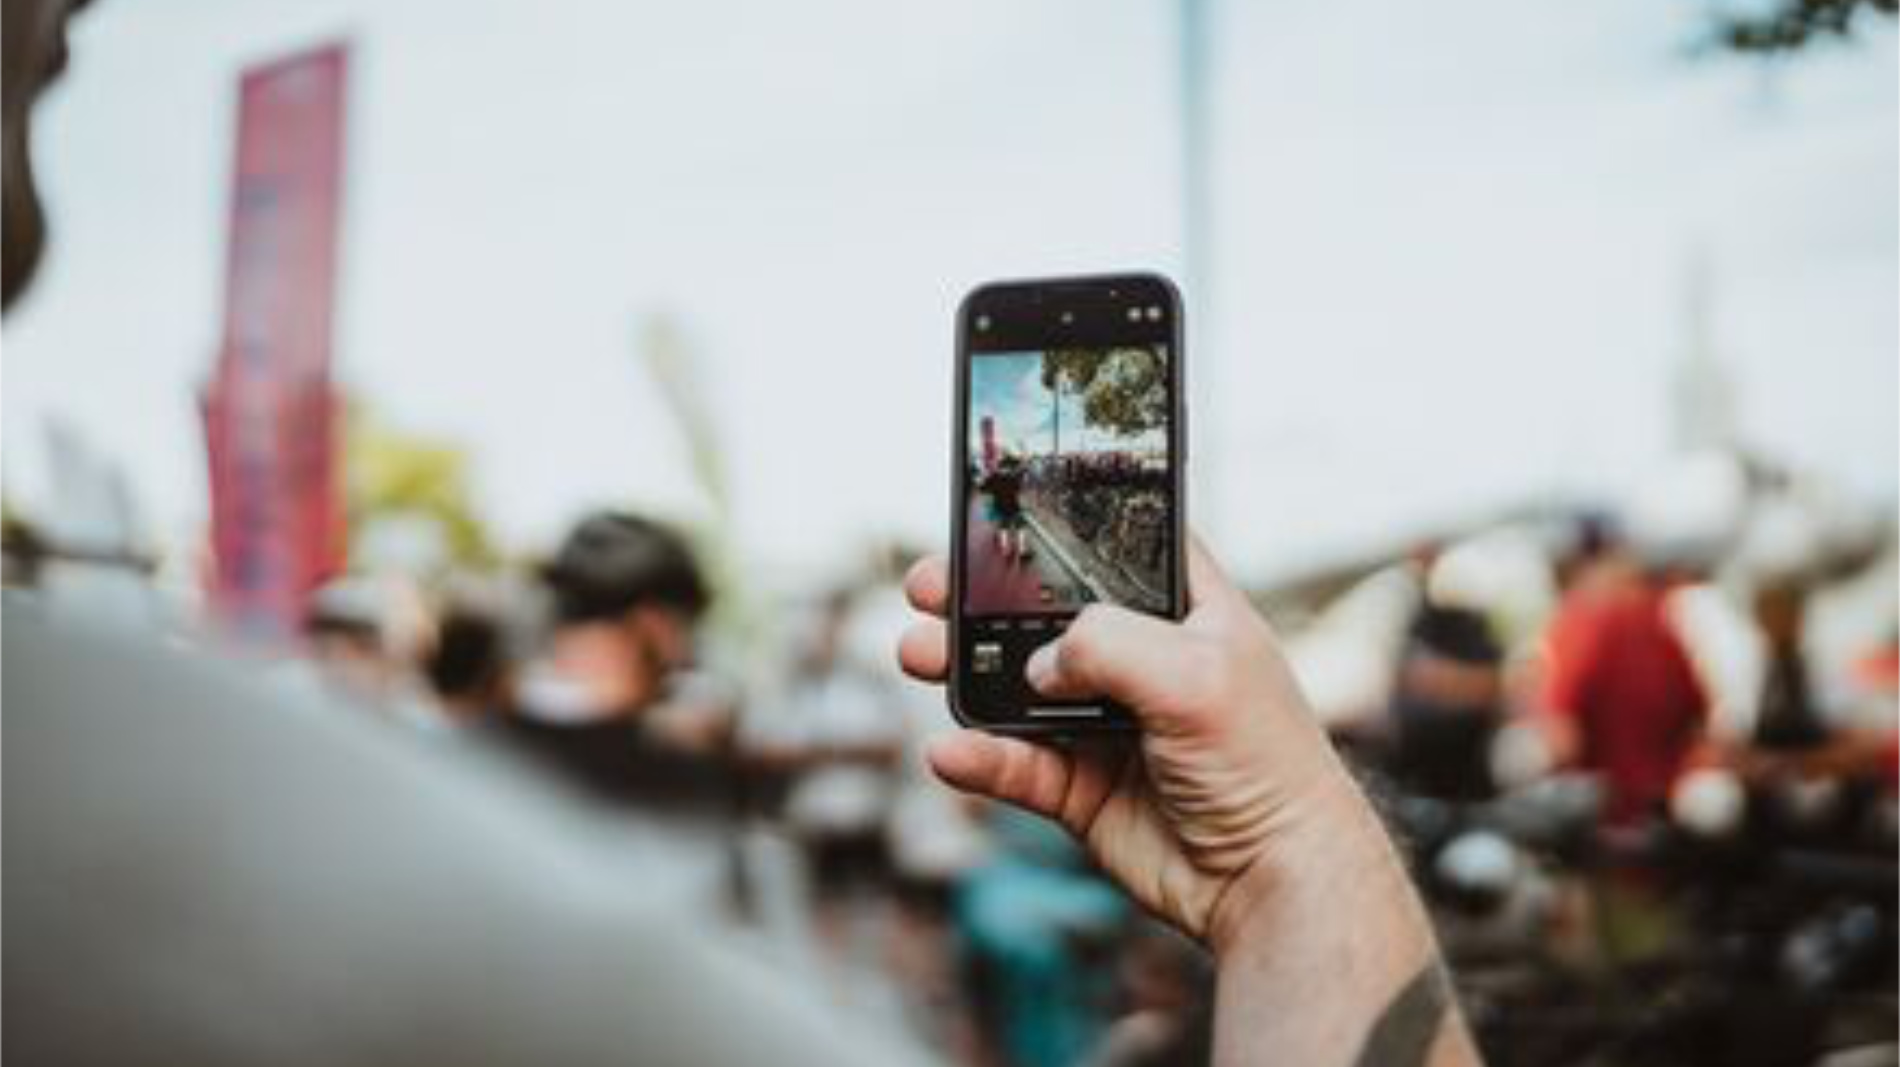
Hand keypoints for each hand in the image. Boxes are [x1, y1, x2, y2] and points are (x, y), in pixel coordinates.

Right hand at [897, 535, 1362, 953]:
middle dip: (980, 598)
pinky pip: (1014, 763)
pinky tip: (948, 750)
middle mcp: (1141, 661)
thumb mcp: (1195, 674)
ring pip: (1014, 686)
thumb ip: (1106, 644)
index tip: (997, 512)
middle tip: (929, 587)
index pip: (1117, 547)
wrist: (1269, 881)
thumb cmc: (1263, 763)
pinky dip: (977, 756)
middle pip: (1044, 613)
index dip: (1061, 526)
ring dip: (960, 668)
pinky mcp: (1080, 787)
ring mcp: (1106, 724)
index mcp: (1185, 612)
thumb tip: (1038, 665)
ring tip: (916, 654)